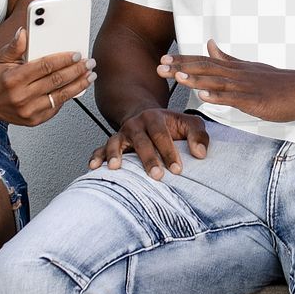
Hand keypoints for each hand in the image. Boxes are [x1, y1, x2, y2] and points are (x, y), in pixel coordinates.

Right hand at [0, 27, 95, 125]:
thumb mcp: (2, 59)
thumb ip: (15, 46)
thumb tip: (24, 31)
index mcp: (14, 78)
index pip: (44, 66)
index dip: (63, 60)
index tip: (77, 54)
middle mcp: (21, 96)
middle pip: (56, 81)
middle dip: (76, 71)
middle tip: (89, 63)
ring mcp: (28, 111)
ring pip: (60, 96)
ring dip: (78, 85)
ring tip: (89, 76)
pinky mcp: (34, 120)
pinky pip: (56, 108)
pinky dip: (67, 97)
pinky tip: (76, 87)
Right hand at [88, 108, 208, 180]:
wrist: (148, 117)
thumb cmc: (172, 125)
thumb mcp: (189, 124)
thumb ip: (199, 136)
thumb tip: (200, 154)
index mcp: (155, 117)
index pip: (162, 135)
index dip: (169, 152)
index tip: (178, 170)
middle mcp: (135, 124)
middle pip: (140, 140)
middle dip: (148, 158)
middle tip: (157, 175)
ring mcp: (122, 133)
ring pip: (116, 142)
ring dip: (115, 154)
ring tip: (115, 167)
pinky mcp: (112, 143)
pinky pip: (101, 148)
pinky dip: (96, 156)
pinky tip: (94, 167)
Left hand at [157, 39, 294, 123]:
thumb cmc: (279, 81)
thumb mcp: (250, 67)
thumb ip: (228, 58)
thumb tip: (209, 44)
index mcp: (235, 69)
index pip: (204, 62)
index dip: (183, 61)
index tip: (163, 60)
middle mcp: (238, 75)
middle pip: (206, 69)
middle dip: (182, 68)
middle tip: (159, 67)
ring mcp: (247, 88)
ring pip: (218, 83)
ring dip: (196, 80)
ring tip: (176, 77)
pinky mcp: (257, 101)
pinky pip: (235, 100)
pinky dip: (219, 97)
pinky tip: (204, 97)